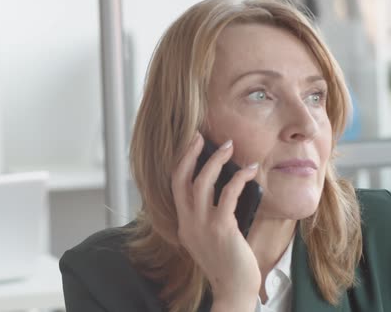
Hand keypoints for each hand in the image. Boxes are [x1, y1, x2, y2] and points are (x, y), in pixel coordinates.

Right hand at [171, 133, 259, 308]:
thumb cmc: (228, 263)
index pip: (175, 187)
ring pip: (202, 182)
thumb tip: (224, 189)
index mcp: (183, 224)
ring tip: (229, 147)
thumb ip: (208, 218)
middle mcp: (187, 222)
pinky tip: (250, 170)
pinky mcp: (221, 228)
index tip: (190, 147)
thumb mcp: (209, 238)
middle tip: (199, 136)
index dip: (182, 163)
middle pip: (181, 179)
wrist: (233, 289)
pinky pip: (228, 194)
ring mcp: (202, 225)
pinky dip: (239, 178)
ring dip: (216, 160)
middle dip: (189, 154)